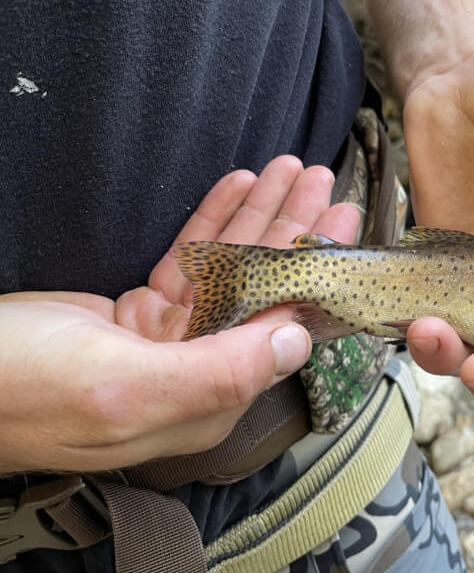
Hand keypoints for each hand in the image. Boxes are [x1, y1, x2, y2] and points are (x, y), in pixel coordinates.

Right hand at [0, 158, 358, 472]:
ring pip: (230, 268)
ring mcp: (168, 341)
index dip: (315, 274)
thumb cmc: (20, 393)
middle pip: (264, 290)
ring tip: (290, 172)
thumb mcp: (122, 389)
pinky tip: (239, 188)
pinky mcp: (137, 314)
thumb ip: (218, 373)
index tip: (342, 227)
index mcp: (206, 400)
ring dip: (260, 217)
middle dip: (295, 231)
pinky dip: (213, 221)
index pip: (281, 330)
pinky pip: (189, 260)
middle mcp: (198, 371)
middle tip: (324, 183)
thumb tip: (295, 345)